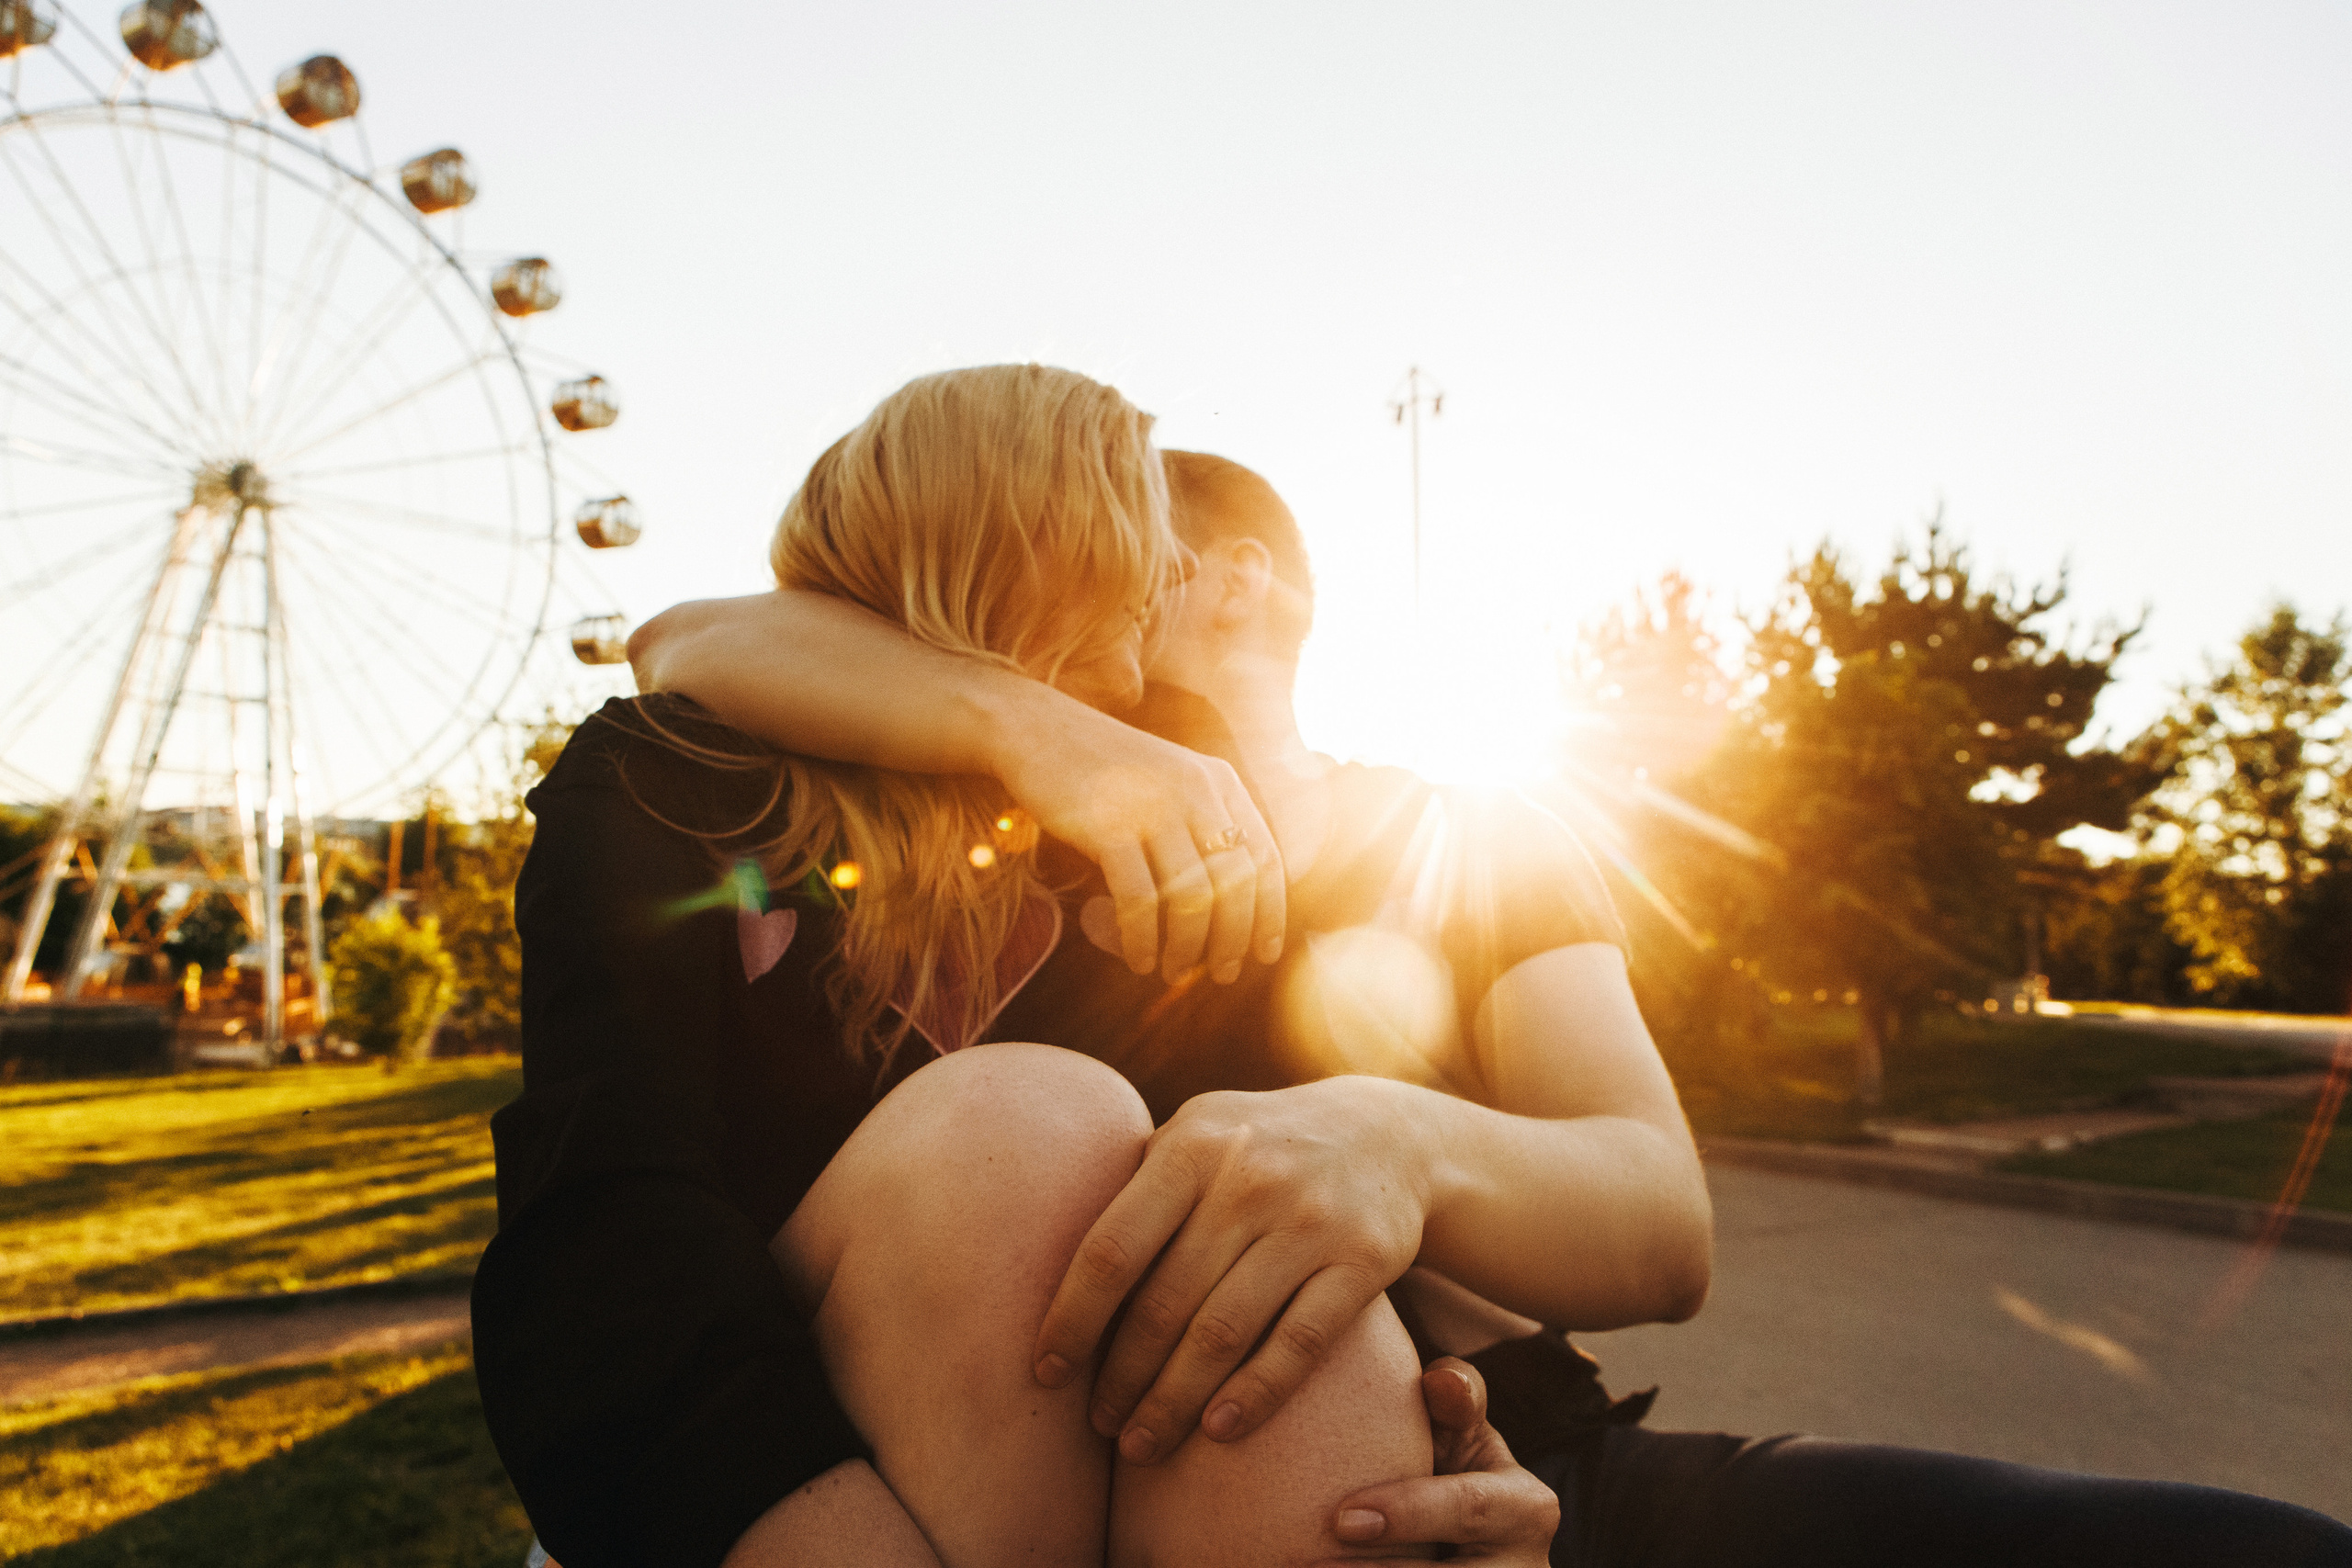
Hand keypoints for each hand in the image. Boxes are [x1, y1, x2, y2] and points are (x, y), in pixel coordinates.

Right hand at [991, 689, 1284, 982]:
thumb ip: (1204, 822)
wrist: (1035, 729)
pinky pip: (1139, 900)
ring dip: (1188, 948)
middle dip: (1233, 940)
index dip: (1270, 913)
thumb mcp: (1170, 781)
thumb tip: (1231, 903)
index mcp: (1220, 780)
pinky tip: (1138, 961)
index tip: (1264, 953)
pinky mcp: (1108, 825)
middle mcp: (1195, 790)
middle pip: (1235, 884)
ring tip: (1173, 972)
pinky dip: (1143, 940)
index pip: (1265, 858)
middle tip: (1221, 975)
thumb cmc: (1105, 769)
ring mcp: (1152, 805)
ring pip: (1192, 898)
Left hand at [1031, 1079, 1430, 1461]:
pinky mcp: (1365, 1259)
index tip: (1046, 1373)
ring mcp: (1310, 1219)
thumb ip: (1136, 1185)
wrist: (1387, 1136)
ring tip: (1140, 1443)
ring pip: (1224, 1333)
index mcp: (1191, 1145)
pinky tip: (1216, 1432)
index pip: (1112, 1248)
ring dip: (1173, 1401)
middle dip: (1122, 1376)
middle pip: (1164, 1302)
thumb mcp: (1198, 1135)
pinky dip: (1253, 1394)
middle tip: (1097, 1425)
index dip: (1072, 1320)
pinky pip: (1297, 1343)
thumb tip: (1040, 1261)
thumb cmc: (1258, 1149)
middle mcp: (1249, 1177)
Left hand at [1332, 1358, 1559, 1564]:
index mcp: (1526, 1509)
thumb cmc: (1456, 1473)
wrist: (1476, 1546)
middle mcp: (1525, 1567)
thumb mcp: (1466, 1435)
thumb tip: (1438, 1379)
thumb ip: (1456, 1400)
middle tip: (1306, 1566)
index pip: (1468, 1509)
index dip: (1407, 1514)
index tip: (1340, 1518)